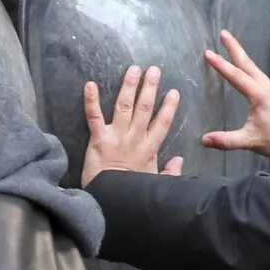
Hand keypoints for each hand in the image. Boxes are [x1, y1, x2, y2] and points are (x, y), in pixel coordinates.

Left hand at [81, 65, 182, 184]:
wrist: (112, 200)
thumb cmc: (131, 192)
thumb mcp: (155, 183)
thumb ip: (170, 172)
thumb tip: (179, 160)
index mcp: (149, 148)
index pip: (162, 123)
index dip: (169, 107)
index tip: (174, 92)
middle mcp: (135, 138)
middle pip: (145, 108)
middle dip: (150, 87)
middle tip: (154, 70)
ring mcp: (116, 136)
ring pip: (125, 106)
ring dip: (129, 86)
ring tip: (133, 69)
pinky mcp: (98, 139)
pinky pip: (94, 116)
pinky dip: (91, 100)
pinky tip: (89, 84)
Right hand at [201, 30, 269, 158]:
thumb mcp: (251, 141)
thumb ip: (227, 140)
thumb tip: (204, 140)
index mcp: (259, 95)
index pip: (236, 76)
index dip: (221, 65)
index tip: (208, 53)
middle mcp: (266, 87)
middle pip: (248, 64)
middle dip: (234, 48)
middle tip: (223, 33)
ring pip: (254, 68)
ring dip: (242, 55)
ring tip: (231, 46)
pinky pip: (259, 75)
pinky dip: (249, 66)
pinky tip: (245, 69)